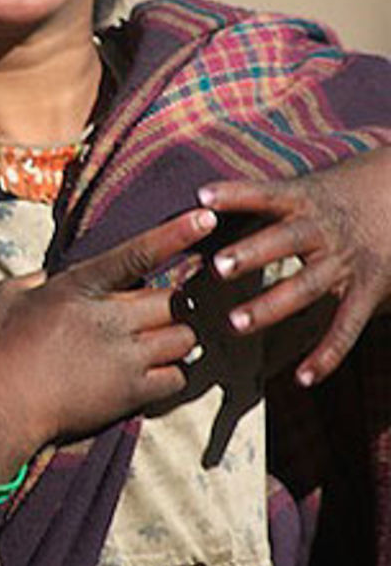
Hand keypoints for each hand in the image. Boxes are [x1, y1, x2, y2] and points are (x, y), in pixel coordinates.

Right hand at [0, 207, 217, 482]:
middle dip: (175, 301)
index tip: (205, 218)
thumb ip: (34, 279)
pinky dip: (173, 373)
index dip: (176, 234)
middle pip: (175, 299)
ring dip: (178, 336)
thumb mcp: (7, 296)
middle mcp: (111, 318)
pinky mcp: (131, 393)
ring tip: (162, 340)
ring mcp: (125, 357)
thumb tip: (48, 276)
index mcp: (81, 286)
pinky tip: (157, 371)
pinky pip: (177, 377)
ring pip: (184, 338)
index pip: (138, 253)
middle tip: (163, 308)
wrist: (2, 407)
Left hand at [197, 148, 390, 387]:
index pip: (265, 194)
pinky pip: (346, 326)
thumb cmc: (335, 196)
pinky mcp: (366, 290)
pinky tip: (303, 378)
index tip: (203, 197)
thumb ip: (260, 199)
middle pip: (285, 241)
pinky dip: (327, 354)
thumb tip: (200, 203)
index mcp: (304, 200)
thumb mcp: (303, 187)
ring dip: (270, 306)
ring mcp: (344, 263)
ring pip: (306, 286)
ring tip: (235, 323)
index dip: (236, 195)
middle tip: (218, 267)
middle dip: (252, 253)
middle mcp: (323, 231)